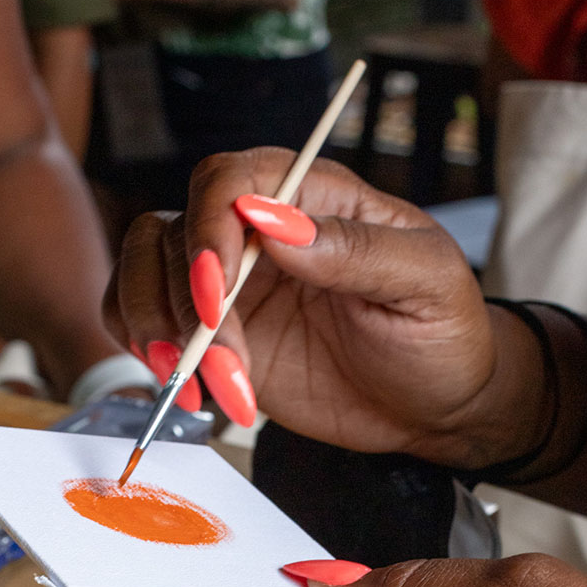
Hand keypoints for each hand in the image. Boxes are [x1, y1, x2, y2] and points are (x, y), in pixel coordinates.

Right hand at [104, 150, 544, 465]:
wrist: (437, 407)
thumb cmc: (443, 334)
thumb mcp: (425, 285)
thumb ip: (355, 249)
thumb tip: (273, 220)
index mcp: (315, 197)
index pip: (229, 179)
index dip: (208, 230)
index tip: (217, 296)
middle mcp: (261, 230)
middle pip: (176, 229)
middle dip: (185, 305)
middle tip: (228, 368)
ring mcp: (233, 282)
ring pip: (146, 270)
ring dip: (157, 330)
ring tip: (206, 390)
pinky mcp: (215, 331)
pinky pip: (144, 314)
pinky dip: (143, 347)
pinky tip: (188, 388)